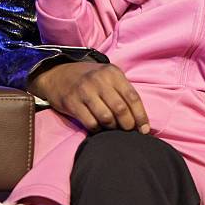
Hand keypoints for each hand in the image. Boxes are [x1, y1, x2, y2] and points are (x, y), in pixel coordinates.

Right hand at [28, 61, 149, 133]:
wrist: (59, 73)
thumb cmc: (91, 79)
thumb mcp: (109, 77)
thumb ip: (123, 91)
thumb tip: (139, 117)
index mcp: (113, 73)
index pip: (132, 97)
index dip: (141, 115)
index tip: (144, 129)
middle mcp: (99, 80)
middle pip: (120, 108)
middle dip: (128, 124)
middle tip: (128, 130)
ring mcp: (84, 91)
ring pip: (106, 117)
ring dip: (113, 127)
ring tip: (114, 129)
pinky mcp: (71, 102)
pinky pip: (90, 122)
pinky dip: (98, 129)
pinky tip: (99, 128)